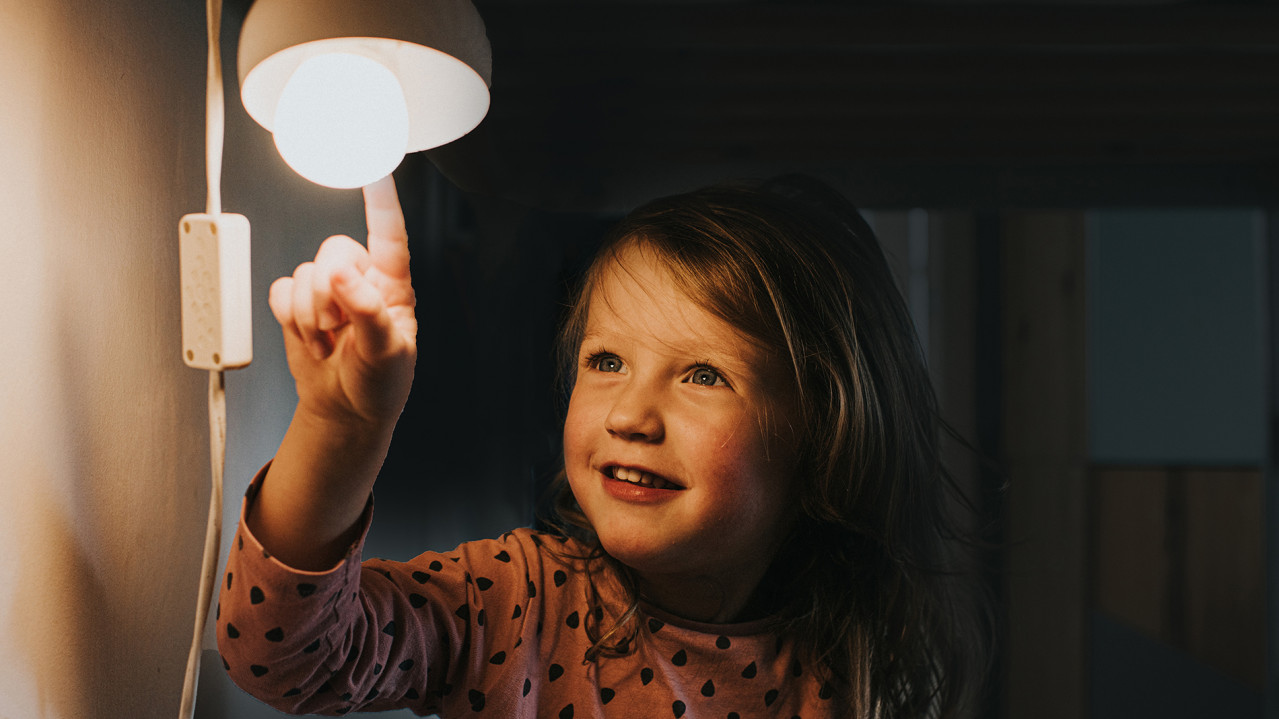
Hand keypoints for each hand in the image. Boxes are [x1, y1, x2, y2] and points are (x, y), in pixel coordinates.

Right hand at [268, 176, 416, 428]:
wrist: (345, 410)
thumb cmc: (379, 382)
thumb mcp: (387, 353)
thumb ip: (368, 311)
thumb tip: (342, 273)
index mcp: (393, 284)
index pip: (389, 234)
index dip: (381, 202)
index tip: (375, 171)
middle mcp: (361, 278)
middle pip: (333, 251)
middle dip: (329, 295)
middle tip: (340, 329)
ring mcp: (327, 289)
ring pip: (303, 273)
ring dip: (310, 316)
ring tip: (330, 342)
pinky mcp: (298, 303)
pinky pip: (280, 290)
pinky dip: (289, 317)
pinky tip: (310, 337)